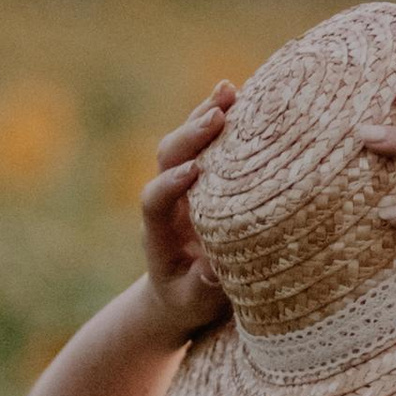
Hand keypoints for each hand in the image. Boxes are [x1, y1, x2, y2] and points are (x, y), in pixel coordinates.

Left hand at [138, 87, 235, 334]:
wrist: (182, 294)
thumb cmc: (190, 303)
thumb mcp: (195, 305)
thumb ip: (203, 289)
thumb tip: (213, 268)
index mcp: (159, 233)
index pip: (155, 200)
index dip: (170, 183)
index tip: (195, 172)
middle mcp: (169, 201)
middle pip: (168, 158)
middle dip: (191, 136)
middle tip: (218, 117)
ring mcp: (185, 185)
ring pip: (186, 143)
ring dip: (204, 116)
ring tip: (229, 90)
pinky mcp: (205, 178)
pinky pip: (208, 143)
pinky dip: (221, 118)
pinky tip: (240, 93)